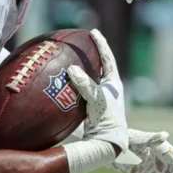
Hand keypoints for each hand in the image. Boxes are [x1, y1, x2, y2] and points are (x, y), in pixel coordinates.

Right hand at [66, 29, 127, 151]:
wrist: (105, 140)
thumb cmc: (106, 119)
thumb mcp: (97, 99)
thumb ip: (85, 84)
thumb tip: (71, 68)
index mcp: (113, 82)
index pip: (107, 58)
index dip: (101, 44)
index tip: (93, 32)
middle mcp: (106, 87)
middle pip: (98, 65)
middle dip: (91, 53)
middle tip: (82, 42)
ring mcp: (97, 95)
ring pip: (87, 76)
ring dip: (79, 67)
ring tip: (69, 57)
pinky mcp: (87, 103)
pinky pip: (77, 87)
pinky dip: (69, 81)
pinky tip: (59, 80)